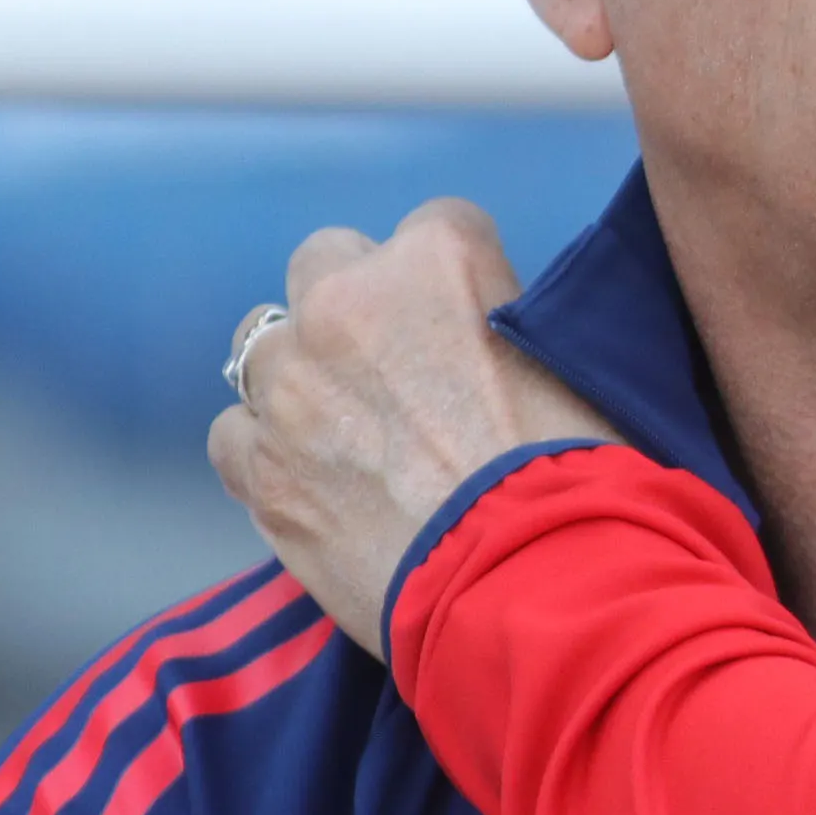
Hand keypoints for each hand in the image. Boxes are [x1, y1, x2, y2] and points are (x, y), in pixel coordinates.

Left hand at [209, 197, 618, 658]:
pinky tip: (313, 485)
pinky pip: (233, 435)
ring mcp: (292, 385)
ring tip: (346, 434)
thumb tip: (490, 339)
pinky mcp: (262, 468)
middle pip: (325, 261)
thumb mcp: (573, 363)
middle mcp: (350, 303)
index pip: (434, 227)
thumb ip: (511, 324)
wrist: (537, 587)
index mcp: (440, 260)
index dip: (452, 284)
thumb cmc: (582, 482)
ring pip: (260, 346)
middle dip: (352, 308)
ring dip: (296, 377)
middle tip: (395, 374)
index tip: (467, 329)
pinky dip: (265, 455)